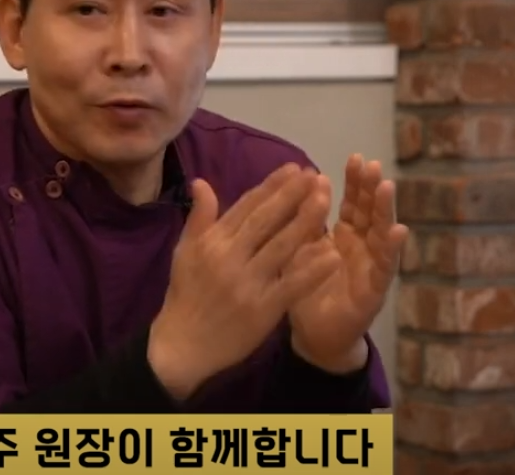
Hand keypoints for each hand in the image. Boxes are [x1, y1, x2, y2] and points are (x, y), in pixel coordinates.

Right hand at [148, 164, 340, 400]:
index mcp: (212, 242)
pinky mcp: (262, 310)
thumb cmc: (186, 295)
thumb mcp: (185, 252)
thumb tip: (201, 181)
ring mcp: (247, 284)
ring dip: (306, 222)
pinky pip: (291, 285)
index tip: (294, 169)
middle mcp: (229, 258)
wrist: (182, 345)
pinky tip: (332, 254)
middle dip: (293, 196)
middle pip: (266, 221)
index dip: (272, 187)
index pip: (246, 207)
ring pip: (282, 247)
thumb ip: (199, 217)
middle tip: (316, 176)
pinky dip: (312, 270)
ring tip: (326, 200)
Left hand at [288, 154, 408, 373]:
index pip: (352, 203)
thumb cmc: (307, 288)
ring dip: (385, 211)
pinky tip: (399, 231)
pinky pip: (385, 268)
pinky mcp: (375, 291)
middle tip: (372, 164)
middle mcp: (362, 247)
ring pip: (381, 234)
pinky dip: (392, 249)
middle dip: (371, 189)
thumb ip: (303, 221)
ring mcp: (371, 268)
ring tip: (386, 187)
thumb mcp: (300, 250)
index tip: (355, 158)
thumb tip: (305, 182)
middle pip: (370, 213)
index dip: (354, 182)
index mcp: (344, 236)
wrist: (313, 335)